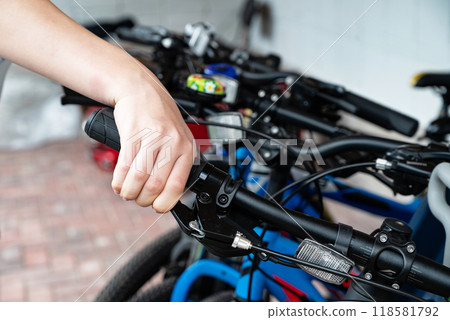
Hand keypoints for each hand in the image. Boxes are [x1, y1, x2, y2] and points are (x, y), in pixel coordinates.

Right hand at [111, 77, 194, 211]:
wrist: (141, 90)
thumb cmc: (160, 119)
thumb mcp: (178, 139)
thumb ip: (176, 164)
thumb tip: (167, 196)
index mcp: (187, 148)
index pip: (177, 185)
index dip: (164, 203)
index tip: (157, 207)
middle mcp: (172, 143)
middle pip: (156, 185)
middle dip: (143, 200)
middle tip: (138, 199)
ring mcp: (152, 137)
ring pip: (139, 178)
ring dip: (129, 192)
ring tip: (127, 192)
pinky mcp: (133, 133)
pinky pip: (124, 166)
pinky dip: (119, 181)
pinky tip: (119, 184)